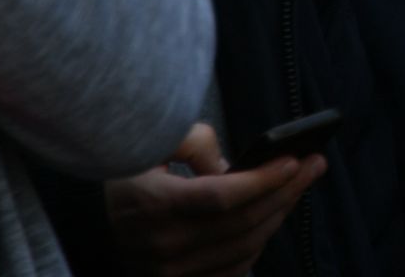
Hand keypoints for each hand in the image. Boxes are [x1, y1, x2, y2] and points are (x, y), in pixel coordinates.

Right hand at [105, 122, 327, 276]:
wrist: (88, 218)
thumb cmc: (126, 171)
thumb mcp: (151, 143)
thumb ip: (193, 142)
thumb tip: (232, 166)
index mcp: (153, 206)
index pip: (220, 198)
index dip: (262, 180)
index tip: (294, 159)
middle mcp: (162, 247)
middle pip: (241, 223)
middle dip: (286, 191)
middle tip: (315, 164)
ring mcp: (171, 273)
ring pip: (244, 248)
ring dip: (279, 216)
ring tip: (298, 186)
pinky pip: (234, 270)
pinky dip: (258, 243)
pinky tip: (273, 216)